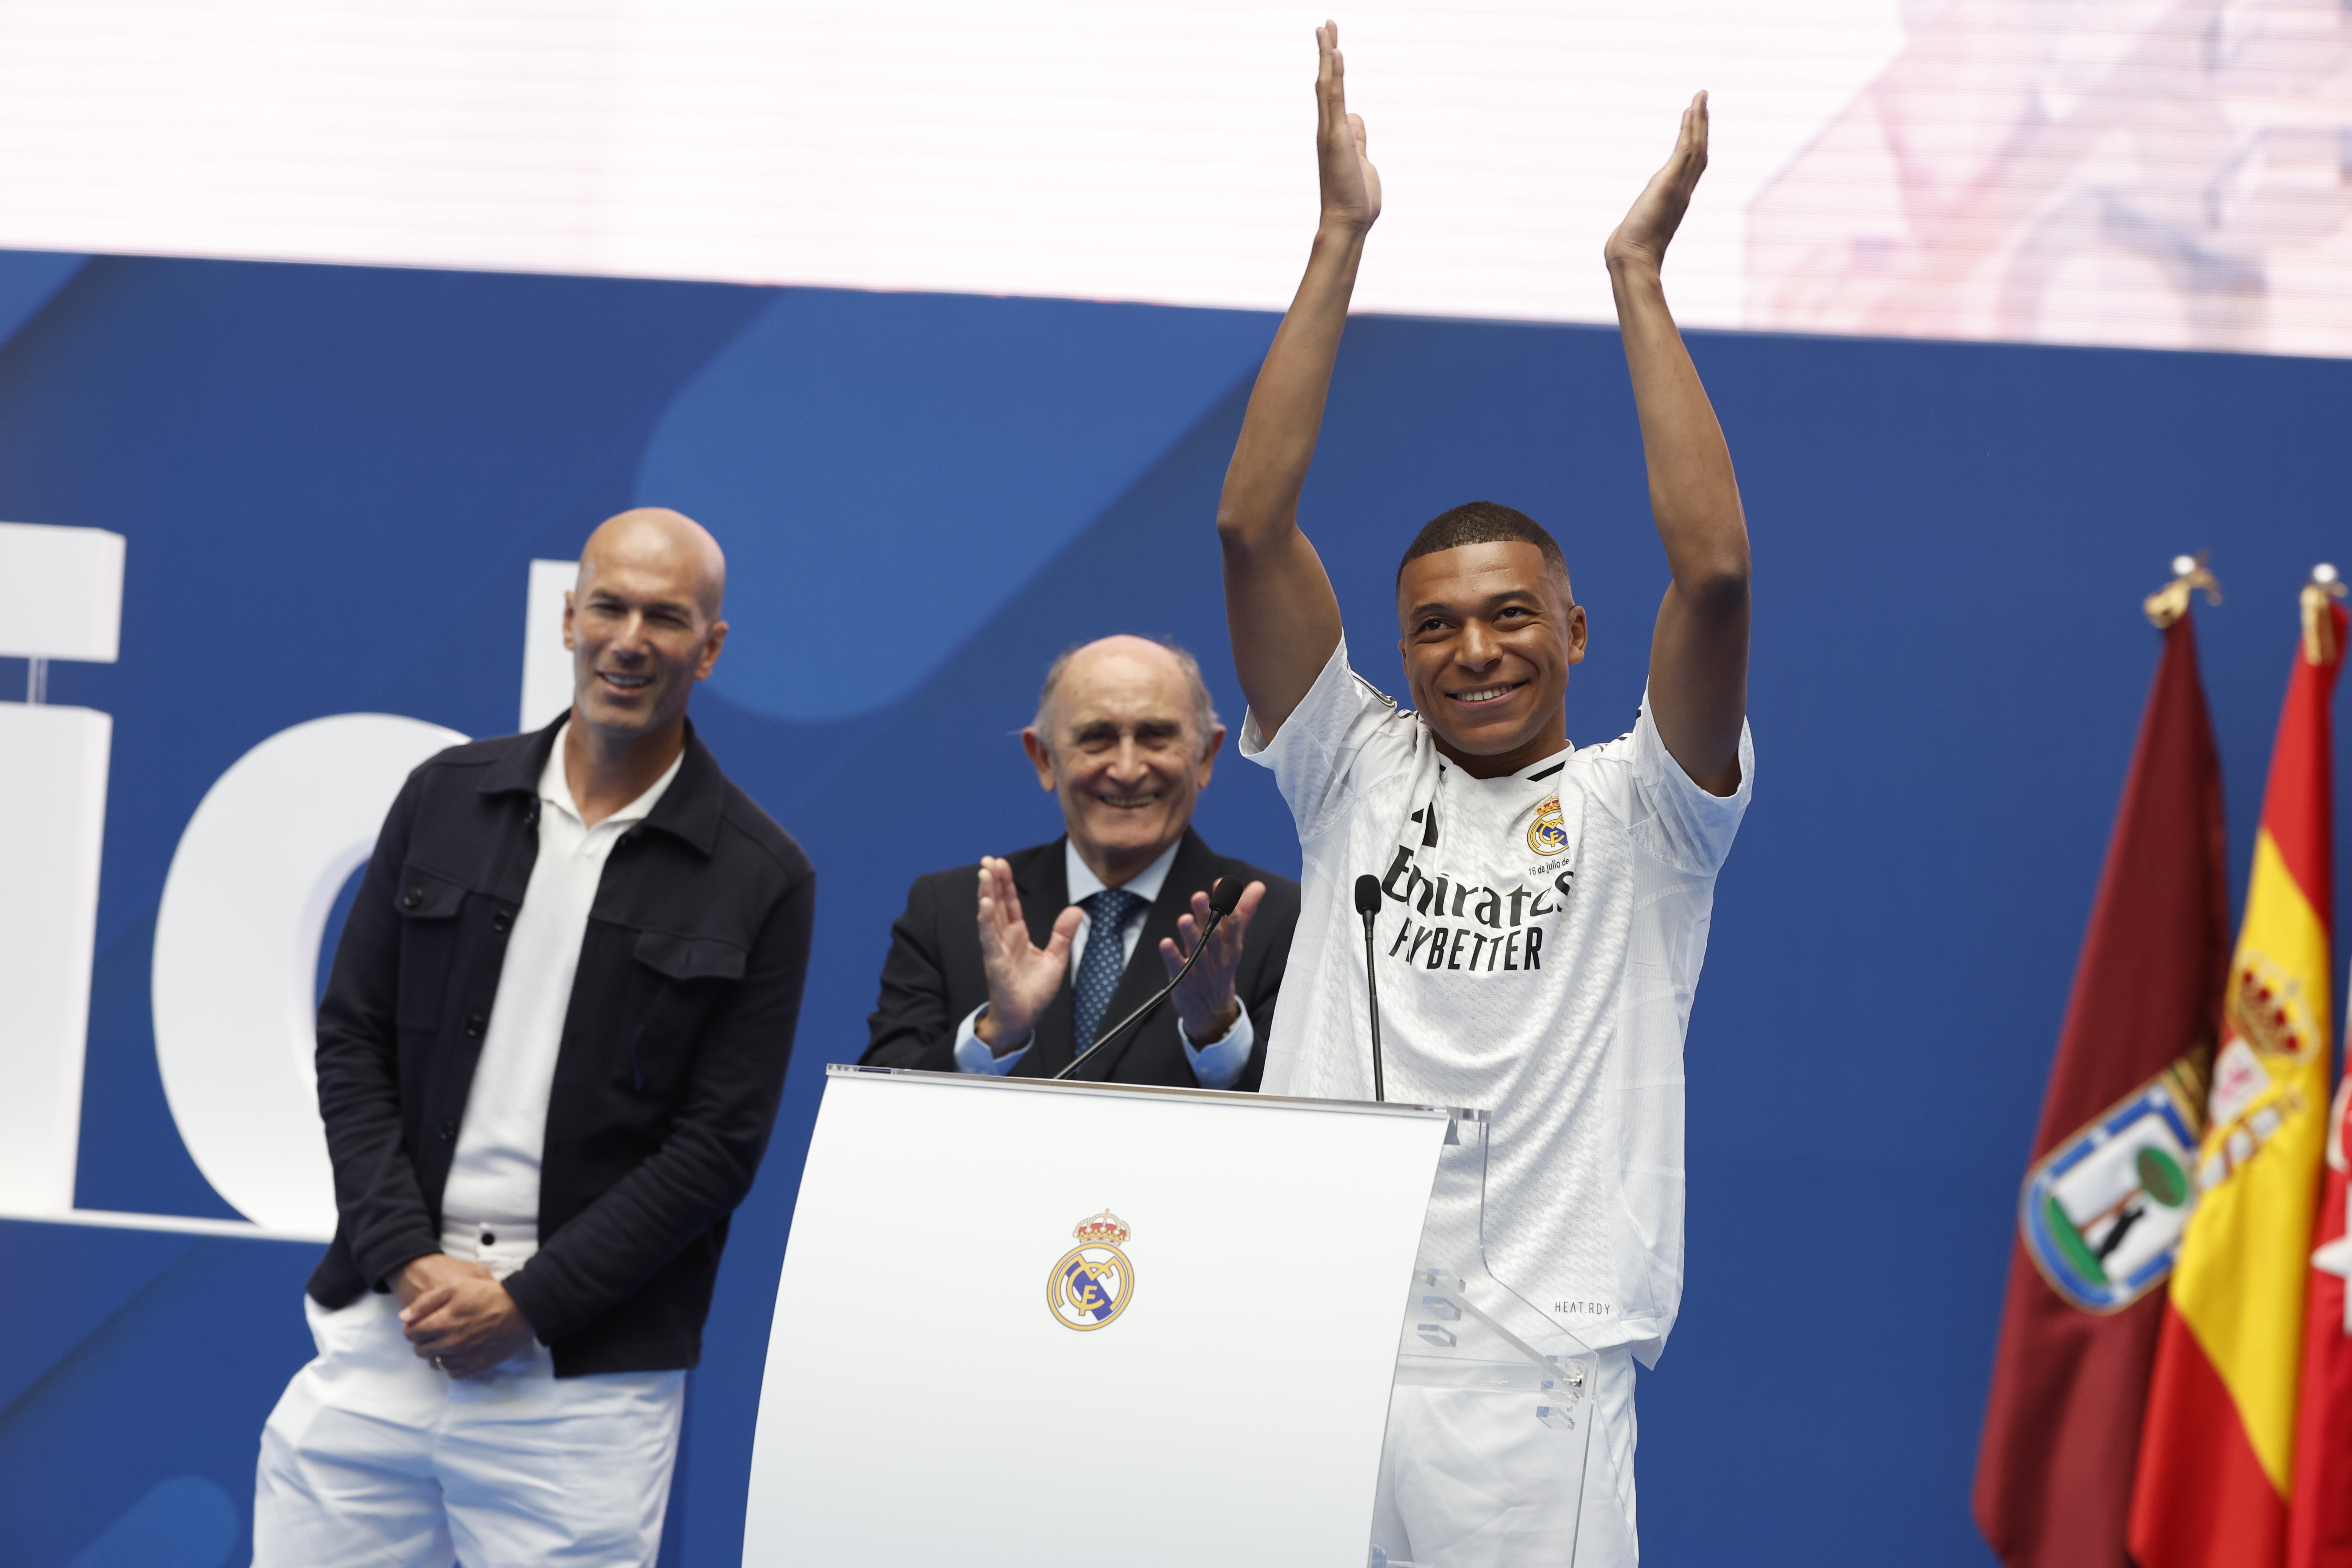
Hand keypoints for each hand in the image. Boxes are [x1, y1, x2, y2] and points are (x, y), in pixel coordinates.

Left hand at [399, 1258, 536, 1379]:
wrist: (521, 1310)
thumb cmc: (488, 1294)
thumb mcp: (456, 1286)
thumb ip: (426, 1301)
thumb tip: (404, 1317)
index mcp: (441, 1323)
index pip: (411, 1333)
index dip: (411, 1328)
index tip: (418, 1324)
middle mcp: (449, 1343)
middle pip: (420, 1350)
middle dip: (422, 1341)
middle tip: (433, 1332)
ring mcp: (462, 1357)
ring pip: (435, 1363)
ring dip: (436, 1353)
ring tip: (446, 1342)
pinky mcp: (476, 1366)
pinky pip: (453, 1373)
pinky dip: (451, 1364)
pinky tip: (458, 1353)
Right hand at [974, 856, 1079, 1052]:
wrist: (1023, 1019)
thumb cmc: (1033, 992)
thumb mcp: (1055, 959)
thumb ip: (1063, 935)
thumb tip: (1076, 911)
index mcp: (1016, 936)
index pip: (1009, 903)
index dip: (1005, 883)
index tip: (1000, 862)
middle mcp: (1003, 939)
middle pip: (996, 903)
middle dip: (991, 881)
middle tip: (987, 859)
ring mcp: (997, 950)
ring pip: (990, 917)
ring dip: (986, 894)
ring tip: (984, 873)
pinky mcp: (996, 964)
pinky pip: (990, 939)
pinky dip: (986, 921)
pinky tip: (984, 904)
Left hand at [1161, 880, 1265, 1044]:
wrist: (1212, 1009)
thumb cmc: (1221, 965)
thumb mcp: (1234, 940)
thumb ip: (1243, 911)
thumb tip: (1258, 886)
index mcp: (1232, 945)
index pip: (1233, 922)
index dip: (1227, 903)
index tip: (1220, 883)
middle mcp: (1219, 957)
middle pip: (1214, 934)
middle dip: (1207, 915)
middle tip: (1198, 896)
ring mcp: (1202, 970)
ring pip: (1198, 950)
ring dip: (1190, 934)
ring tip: (1183, 919)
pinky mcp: (1184, 982)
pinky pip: (1178, 968)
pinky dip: (1172, 956)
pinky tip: (1165, 943)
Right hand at [1316, 22, 1380, 235]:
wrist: (1348, 221)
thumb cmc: (1355, 197)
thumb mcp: (1361, 159)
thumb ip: (1358, 137)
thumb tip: (1356, 117)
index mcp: (1336, 133)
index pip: (1334, 92)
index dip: (1333, 67)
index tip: (1333, 45)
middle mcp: (1328, 129)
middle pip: (1326, 82)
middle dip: (1326, 52)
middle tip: (1325, 25)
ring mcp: (1330, 132)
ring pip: (1326, 85)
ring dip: (1327, 55)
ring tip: (1326, 29)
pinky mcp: (1337, 137)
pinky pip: (1333, 100)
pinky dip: (1334, 77)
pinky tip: (1335, 55)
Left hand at [1604, 91, 1707, 277]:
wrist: (1632, 259)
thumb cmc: (1631, 252)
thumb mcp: (1637, 231)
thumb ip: (1637, 226)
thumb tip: (1626, 234)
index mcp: (1677, 200)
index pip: (1691, 166)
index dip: (1696, 144)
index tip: (1693, 124)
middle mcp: (1683, 191)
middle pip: (1700, 151)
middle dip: (1702, 125)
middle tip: (1702, 99)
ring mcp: (1679, 185)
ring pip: (1696, 145)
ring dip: (1699, 119)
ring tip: (1700, 96)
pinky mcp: (1669, 181)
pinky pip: (1686, 147)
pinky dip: (1690, 127)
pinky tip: (1691, 108)